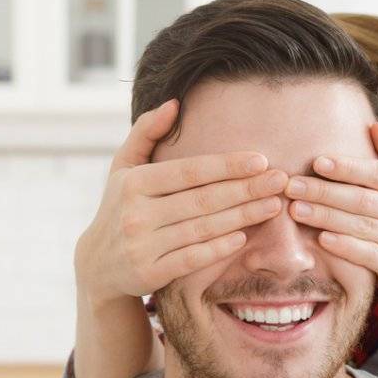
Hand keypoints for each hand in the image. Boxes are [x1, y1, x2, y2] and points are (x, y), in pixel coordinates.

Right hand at [75, 98, 287, 302]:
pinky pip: (192, 258)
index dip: (227, 166)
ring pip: (203, 229)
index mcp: (134, 183)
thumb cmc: (119, 206)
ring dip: (242, 217)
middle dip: (246, 189)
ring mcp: (143, 246)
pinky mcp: (149, 274)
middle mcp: (137, 213)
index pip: (190, 171)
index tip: (261, 160)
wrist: (98, 264)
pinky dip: (219, 248)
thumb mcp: (123, 167)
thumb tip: (174, 103)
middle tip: (280, 181)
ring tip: (272, 206)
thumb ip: (146, 132)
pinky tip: (243, 237)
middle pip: (203, 200)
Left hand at [284, 121, 377, 297]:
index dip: (348, 167)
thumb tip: (376, 125)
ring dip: (327, 218)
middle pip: (365, 200)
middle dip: (326, 192)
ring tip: (296, 210)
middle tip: (292, 186)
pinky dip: (346, 247)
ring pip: (364, 227)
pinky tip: (321, 239)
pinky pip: (370, 256)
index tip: (317, 162)